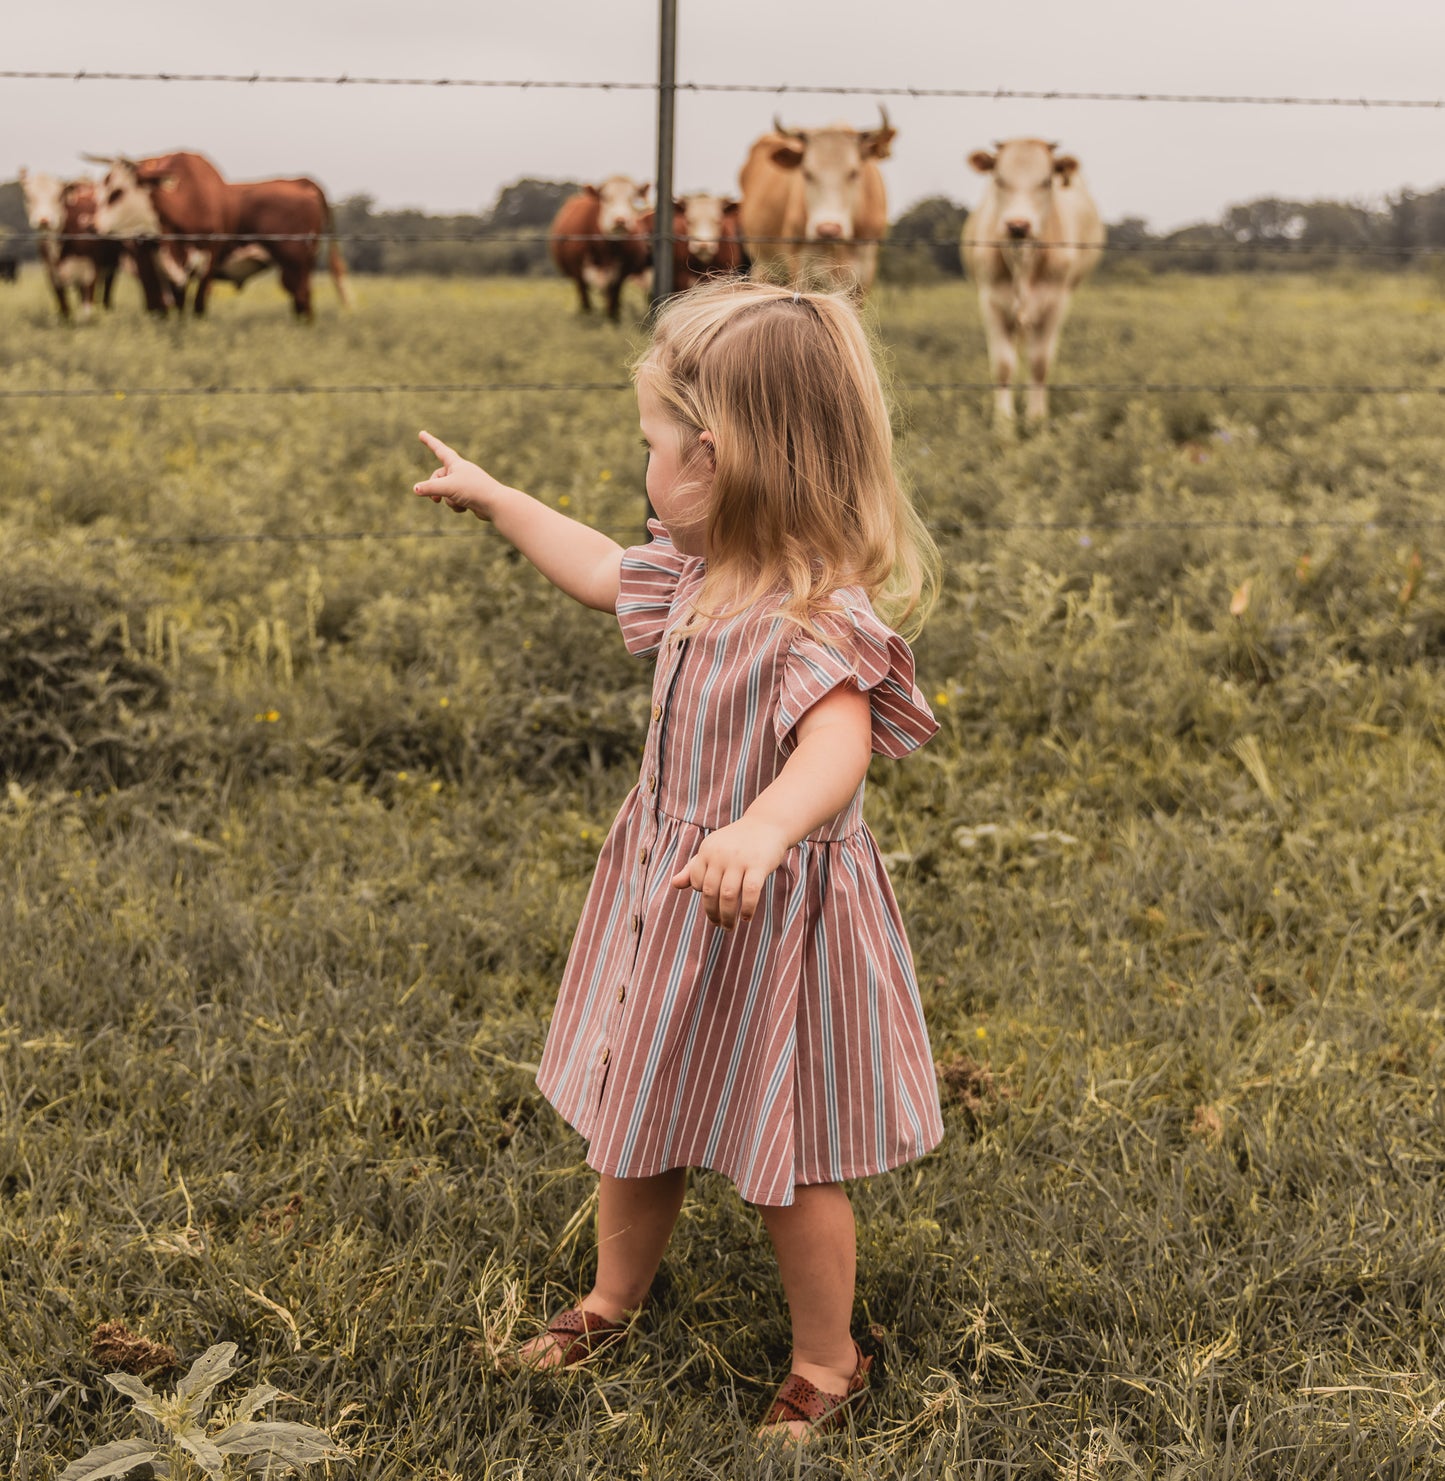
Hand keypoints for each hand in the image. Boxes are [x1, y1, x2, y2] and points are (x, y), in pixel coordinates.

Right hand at [413, 430, 501, 517]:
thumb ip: (430, 488)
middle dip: (435, 489)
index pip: (439, 449)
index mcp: (456, 463)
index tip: (421, 434)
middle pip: (438, 477)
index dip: (429, 442)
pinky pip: (455, 501)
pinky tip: (466, 508)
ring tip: (459, 501)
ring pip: (446, 492)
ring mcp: (466, 484)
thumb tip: (415, 489)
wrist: (495, 504)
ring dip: (448, 500)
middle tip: (436, 500)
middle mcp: (461, 471)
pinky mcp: (470, 496)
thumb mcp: (447, 488)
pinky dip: (457, 505)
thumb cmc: (473, 490)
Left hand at [671, 818, 788, 929]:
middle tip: (719, 925)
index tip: (713, 904)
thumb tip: (674, 885)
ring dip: (728, 916)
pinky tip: (746, 917)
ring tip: (730, 927)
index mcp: (706, 850)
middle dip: (713, 913)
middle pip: (710, 892)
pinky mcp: (759, 864)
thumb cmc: (737, 842)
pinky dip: (747, 908)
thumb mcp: (713, 850)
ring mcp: (740, 859)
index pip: (697, 881)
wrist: (767, 824)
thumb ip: (693, 868)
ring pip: (728, 895)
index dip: (704, 896)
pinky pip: (750, 892)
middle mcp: (720, 854)